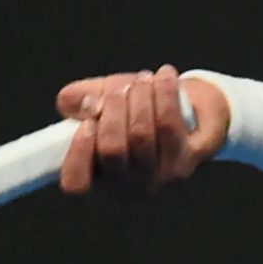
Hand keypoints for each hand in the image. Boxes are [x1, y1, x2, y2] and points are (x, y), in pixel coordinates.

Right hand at [54, 64, 230, 195]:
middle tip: (120, 89)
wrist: (191, 115)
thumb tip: (71, 99)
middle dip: (113, 108)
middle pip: (112, 150)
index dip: (77, 154)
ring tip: (143, 79)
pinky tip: (164, 76)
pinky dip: (164, 94)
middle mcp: (125, 187)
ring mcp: (157, 179)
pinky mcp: (184, 165)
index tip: (86, 123)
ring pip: (141, 135)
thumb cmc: (136, 113)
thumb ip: (80, 100)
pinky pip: (169, 125)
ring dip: (140, 98)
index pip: (76, 183)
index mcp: (97, 177)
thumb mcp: (103, 101)